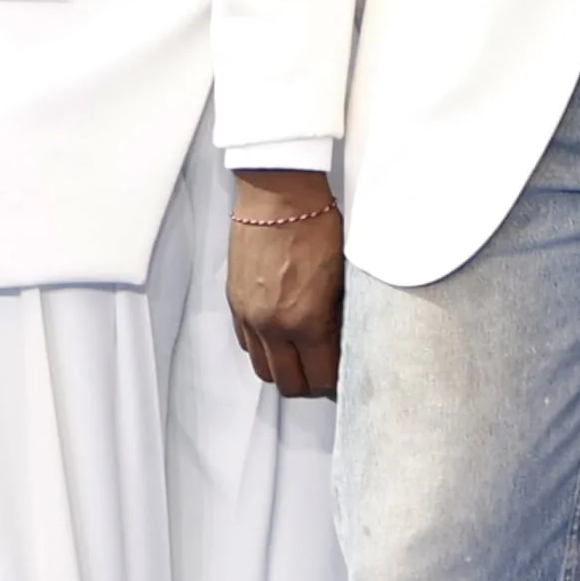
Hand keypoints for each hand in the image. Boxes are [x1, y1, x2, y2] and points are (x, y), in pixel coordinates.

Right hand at [228, 167, 342, 397]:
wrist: (277, 194)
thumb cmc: (316, 224)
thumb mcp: (342, 276)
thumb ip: (338, 315)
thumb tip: (341, 341)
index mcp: (306, 320)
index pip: (321, 378)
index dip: (335, 386)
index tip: (344, 381)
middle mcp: (273, 325)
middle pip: (289, 383)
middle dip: (310, 386)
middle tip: (325, 376)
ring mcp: (249, 315)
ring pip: (263, 368)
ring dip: (284, 371)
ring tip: (302, 361)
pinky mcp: (235, 301)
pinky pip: (246, 343)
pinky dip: (263, 349)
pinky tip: (280, 338)